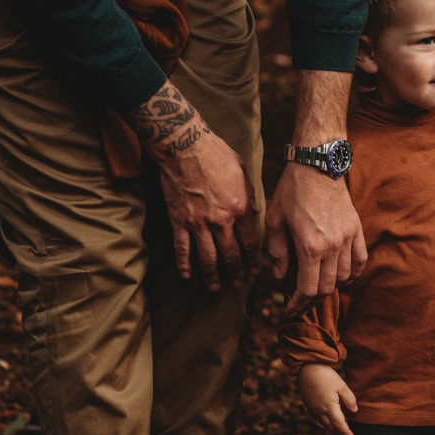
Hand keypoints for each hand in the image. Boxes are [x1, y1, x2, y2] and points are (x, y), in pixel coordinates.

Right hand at [130, 79, 260, 291]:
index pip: (251, 243)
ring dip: (212, 276)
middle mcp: (221, 220)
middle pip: (231, 255)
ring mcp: (198, 223)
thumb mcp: (242, 170)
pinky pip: (182, 248)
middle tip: (239, 285)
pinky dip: (184, 265)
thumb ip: (250, 194)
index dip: (254, 261)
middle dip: (236, 273)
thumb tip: (256, 212)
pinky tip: (187, 276)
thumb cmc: (215, 153)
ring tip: (215, 288)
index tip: (256, 272)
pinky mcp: (178, 221)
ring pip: (207, 258)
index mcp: (240, 208)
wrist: (184, 146)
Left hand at [267, 69, 366, 312]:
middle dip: (311, 300)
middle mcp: (332, 246)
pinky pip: (360, 260)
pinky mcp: (356, 229)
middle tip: (299, 302)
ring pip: (344, 277)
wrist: (318, 164)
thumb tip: (281, 276)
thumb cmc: (292, 190)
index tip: (289, 310)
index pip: (308, 289)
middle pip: (327, 288)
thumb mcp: (275, 221)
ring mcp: (347, 238)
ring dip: (331, 287)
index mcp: (310, 247)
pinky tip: (342, 276)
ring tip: (317, 287)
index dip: (297, 304)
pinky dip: (352, 273)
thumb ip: (278, 252)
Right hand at [298, 364, 356, 434]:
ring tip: (339, 428)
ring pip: (323, 424)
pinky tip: (327, 420)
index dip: (346, 432)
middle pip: (331, 427)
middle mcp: (319, 411)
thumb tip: (354, 411)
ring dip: (332, 428)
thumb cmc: (326, 376)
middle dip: (339, 432)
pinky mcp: (307, 405)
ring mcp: (312, 409)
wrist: (308, 368)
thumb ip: (349, 399)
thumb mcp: (342, 386)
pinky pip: (316, 419)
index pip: (339, 424)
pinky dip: (324, 422)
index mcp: (329, 407)